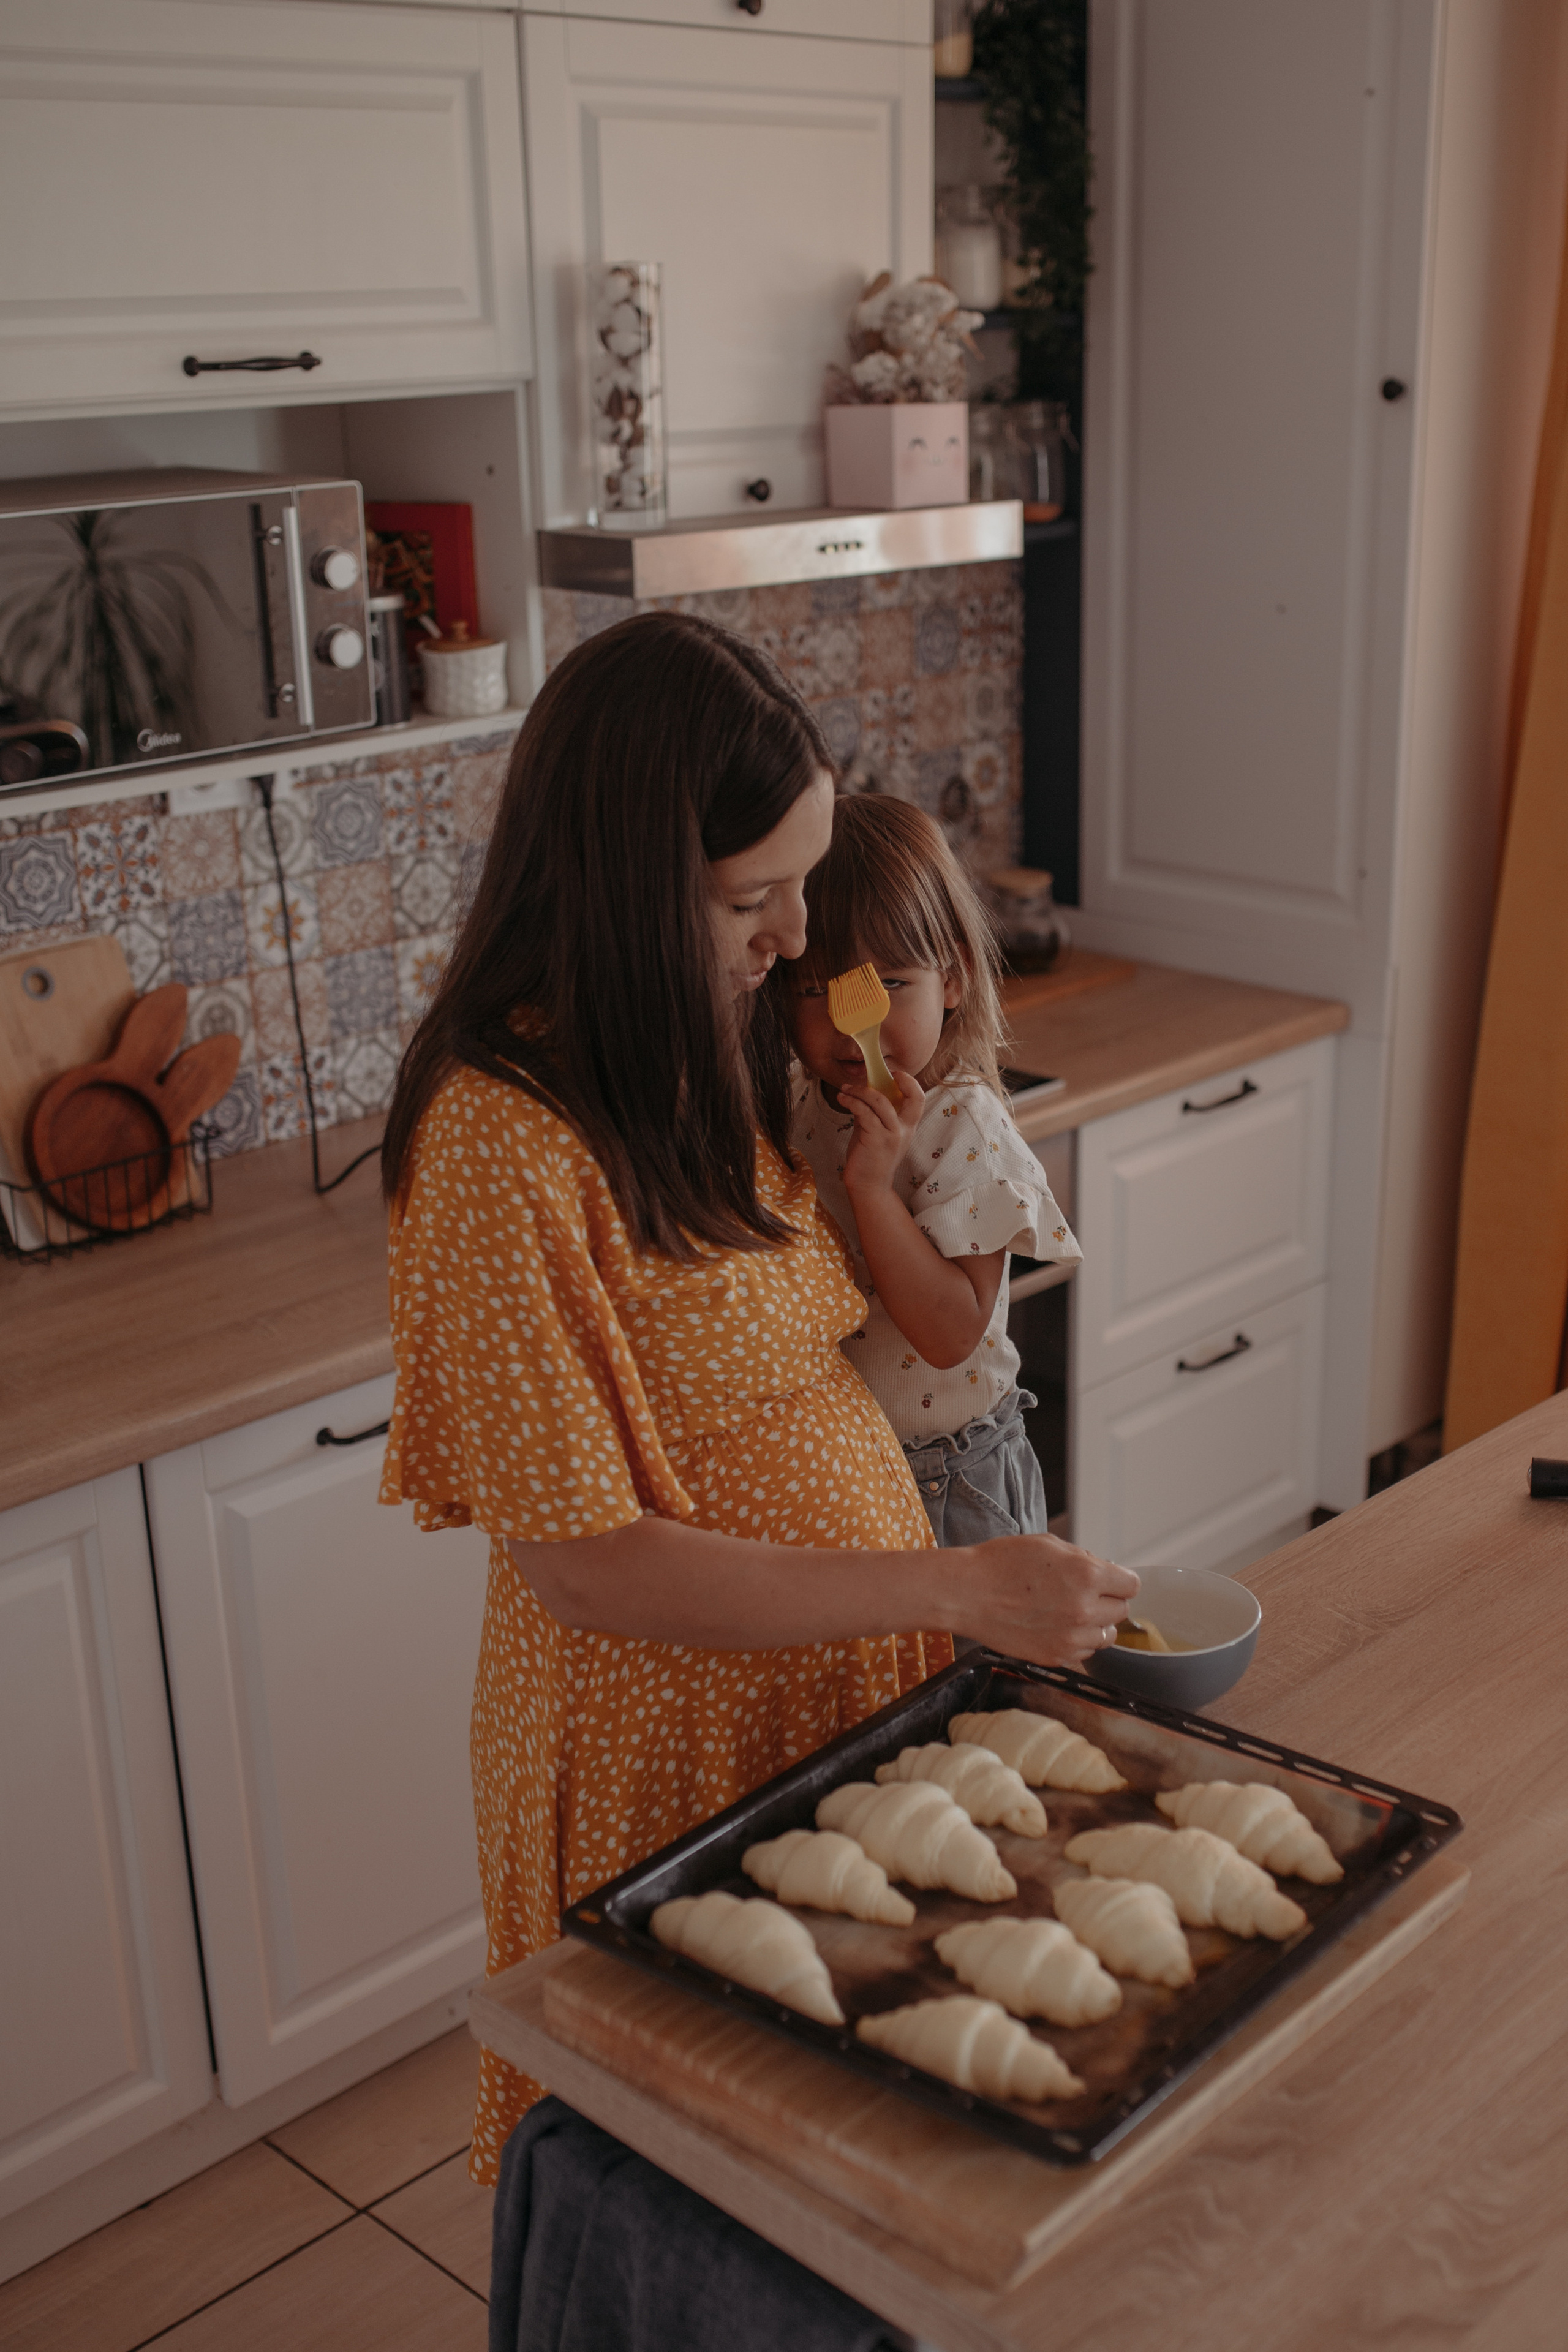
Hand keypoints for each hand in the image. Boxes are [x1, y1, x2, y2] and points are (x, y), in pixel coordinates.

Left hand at [839, 1063, 923, 1198]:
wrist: (868, 1186)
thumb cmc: (870, 1158)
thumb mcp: (876, 1131)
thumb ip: (874, 1113)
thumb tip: (863, 1092)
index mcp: (908, 1126)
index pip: (920, 1099)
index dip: (909, 1082)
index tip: (893, 1074)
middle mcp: (905, 1130)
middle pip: (914, 1097)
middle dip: (900, 1080)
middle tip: (876, 1074)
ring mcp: (892, 1135)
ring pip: (880, 1102)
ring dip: (860, 1091)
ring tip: (845, 1090)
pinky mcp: (876, 1140)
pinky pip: (864, 1112)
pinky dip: (851, 1101)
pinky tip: (843, 1099)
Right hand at [960, 1533, 1140, 1669]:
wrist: (967, 1593)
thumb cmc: (1002, 1563)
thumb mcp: (1048, 1544)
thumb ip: (1083, 1559)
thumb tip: (1103, 1571)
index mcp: (1087, 1576)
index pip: (1131, 1585)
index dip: (1119, 1580)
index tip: (1110, 1581)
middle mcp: (1085, 1610)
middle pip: (1122, 1611)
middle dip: (1107, 1600)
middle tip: (1084, 1594)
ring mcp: (1071, 1638)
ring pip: (1106, 1636)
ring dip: (1095, 1624)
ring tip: (1070, 1612)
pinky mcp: (1056, 1656)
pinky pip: (1084, 1653)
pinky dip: (1077, 1641)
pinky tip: (1057, 1626)